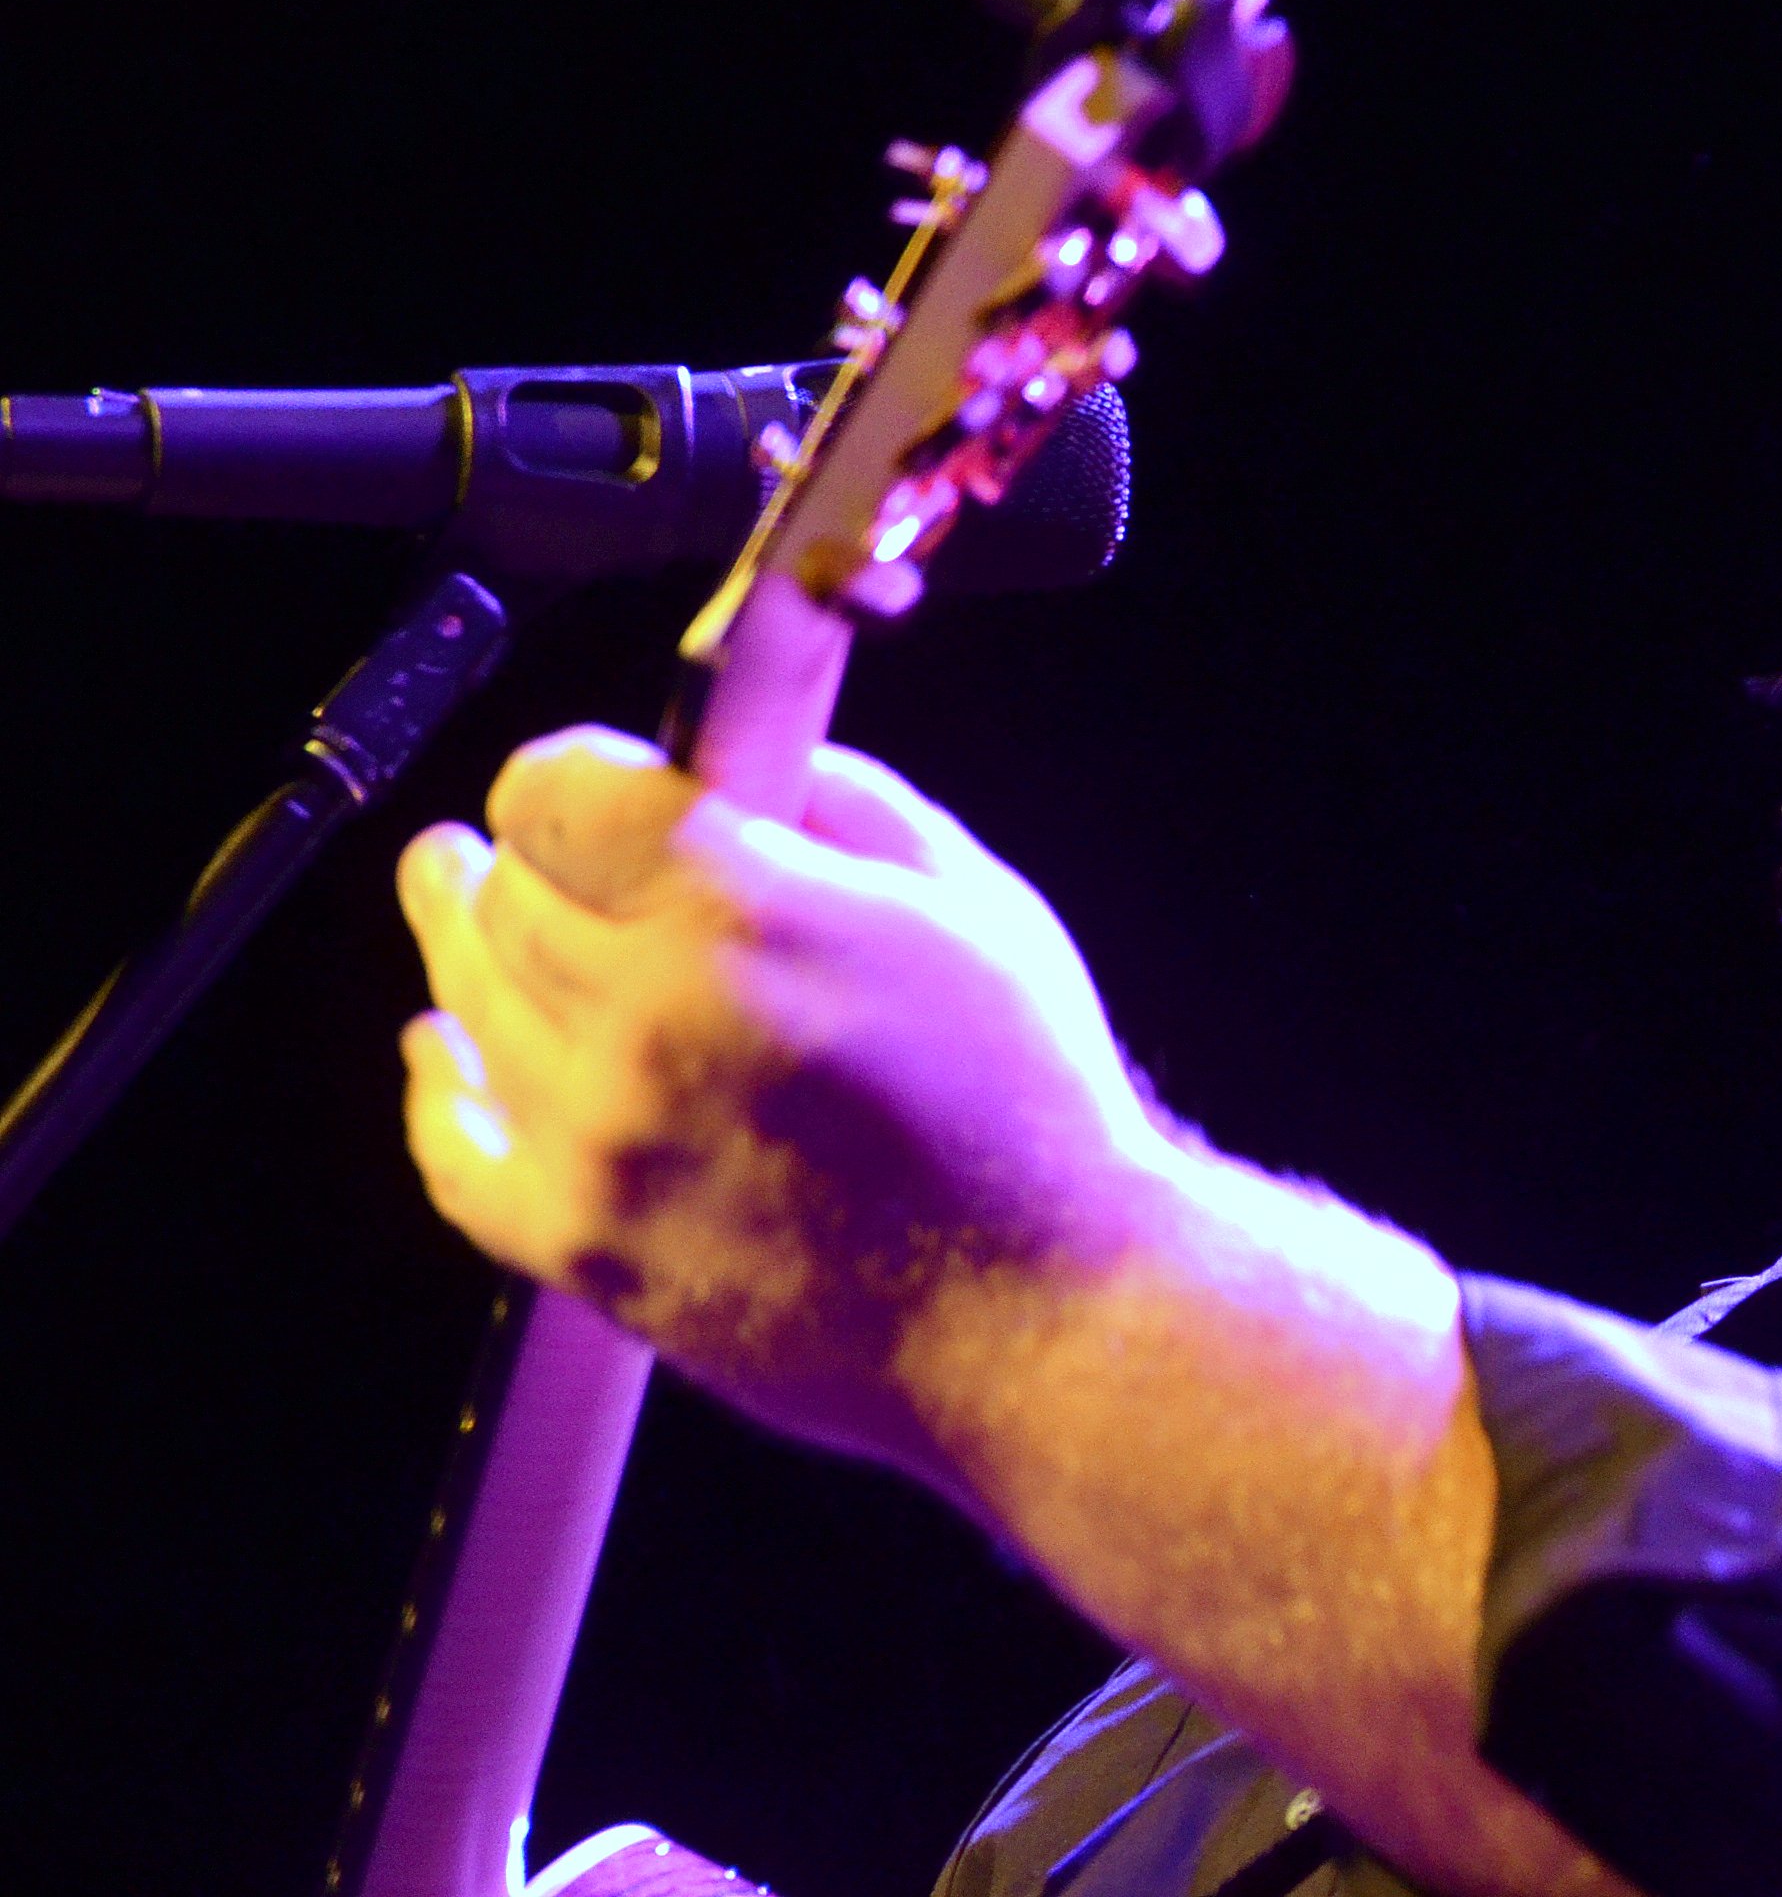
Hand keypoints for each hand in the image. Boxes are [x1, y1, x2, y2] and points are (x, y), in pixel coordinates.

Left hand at [396, 726, 1157, 1473]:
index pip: (554, 794)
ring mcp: (600, 1139)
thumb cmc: (1029, 1106)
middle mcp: (647, 1016)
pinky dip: (440, 1091)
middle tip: (511, 847)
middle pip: (502, 895)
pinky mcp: (582, 1246)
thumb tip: (757, 771)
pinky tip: (445, 1052)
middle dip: (512, 859)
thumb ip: (851, 809)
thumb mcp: (979, 907)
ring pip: (469, 1006)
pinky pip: (456, 1151)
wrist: (1041, 1312)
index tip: (575, 780)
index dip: (558, 773)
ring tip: (462, 913)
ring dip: (468, 951)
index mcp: (746, 909)